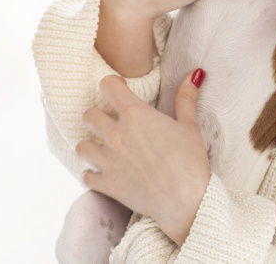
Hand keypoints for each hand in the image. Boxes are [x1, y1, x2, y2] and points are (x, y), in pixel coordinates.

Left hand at [77, 69, 211, 246]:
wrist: (186, 202)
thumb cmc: (190, 162)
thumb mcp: (190, 126)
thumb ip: (186, 98)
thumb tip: (194, 74)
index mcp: (135, 115)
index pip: (107, 85)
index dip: (113, 85)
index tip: (121, 90)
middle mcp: (116, 134)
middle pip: (89, 115)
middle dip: (98, 116)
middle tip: (111, 122)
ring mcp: (108, 160)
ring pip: (81, 145)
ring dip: (90, 145)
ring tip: (104, 148)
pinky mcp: (107, 184)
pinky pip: (86, 176)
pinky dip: (92, 175)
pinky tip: (104, 173)